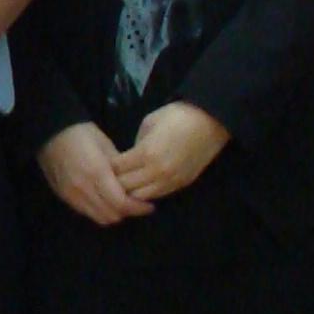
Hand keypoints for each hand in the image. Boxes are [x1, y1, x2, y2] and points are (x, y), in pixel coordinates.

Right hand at [37, 122, 150, 226]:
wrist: (50, 132)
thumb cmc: (82, 133)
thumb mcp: (106, 146)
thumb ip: (120, 168)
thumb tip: (133, 184)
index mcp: (97, 173)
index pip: (122, 203)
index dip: (138, 208)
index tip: (150, 205)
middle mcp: (84, 188)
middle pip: (112, 214)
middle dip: (128, 212)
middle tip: (138, 205)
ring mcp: (72, 195)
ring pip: (99, 217)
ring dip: (114, 214)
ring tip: (122, 204)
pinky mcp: (64, 197)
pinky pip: (86, 212)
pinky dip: (99, 211)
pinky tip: (105, 201)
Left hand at [111, 102, 229, 203]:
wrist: (211, 120)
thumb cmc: (177, 116)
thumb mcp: (148, 123)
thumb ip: (136, 144)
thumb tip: (129, 158)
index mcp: (146, 153)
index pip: (116, 170)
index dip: (107, 168)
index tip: (102, 163)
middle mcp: (157, 171)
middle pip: (125, 187)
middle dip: (114, 182)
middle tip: (109, 176)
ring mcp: (171, 180)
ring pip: (140, 197)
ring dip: (130, 192)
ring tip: (125, 184)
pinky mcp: (182, 184)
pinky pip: (158, 196)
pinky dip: (146, 193)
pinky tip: (141, 186)